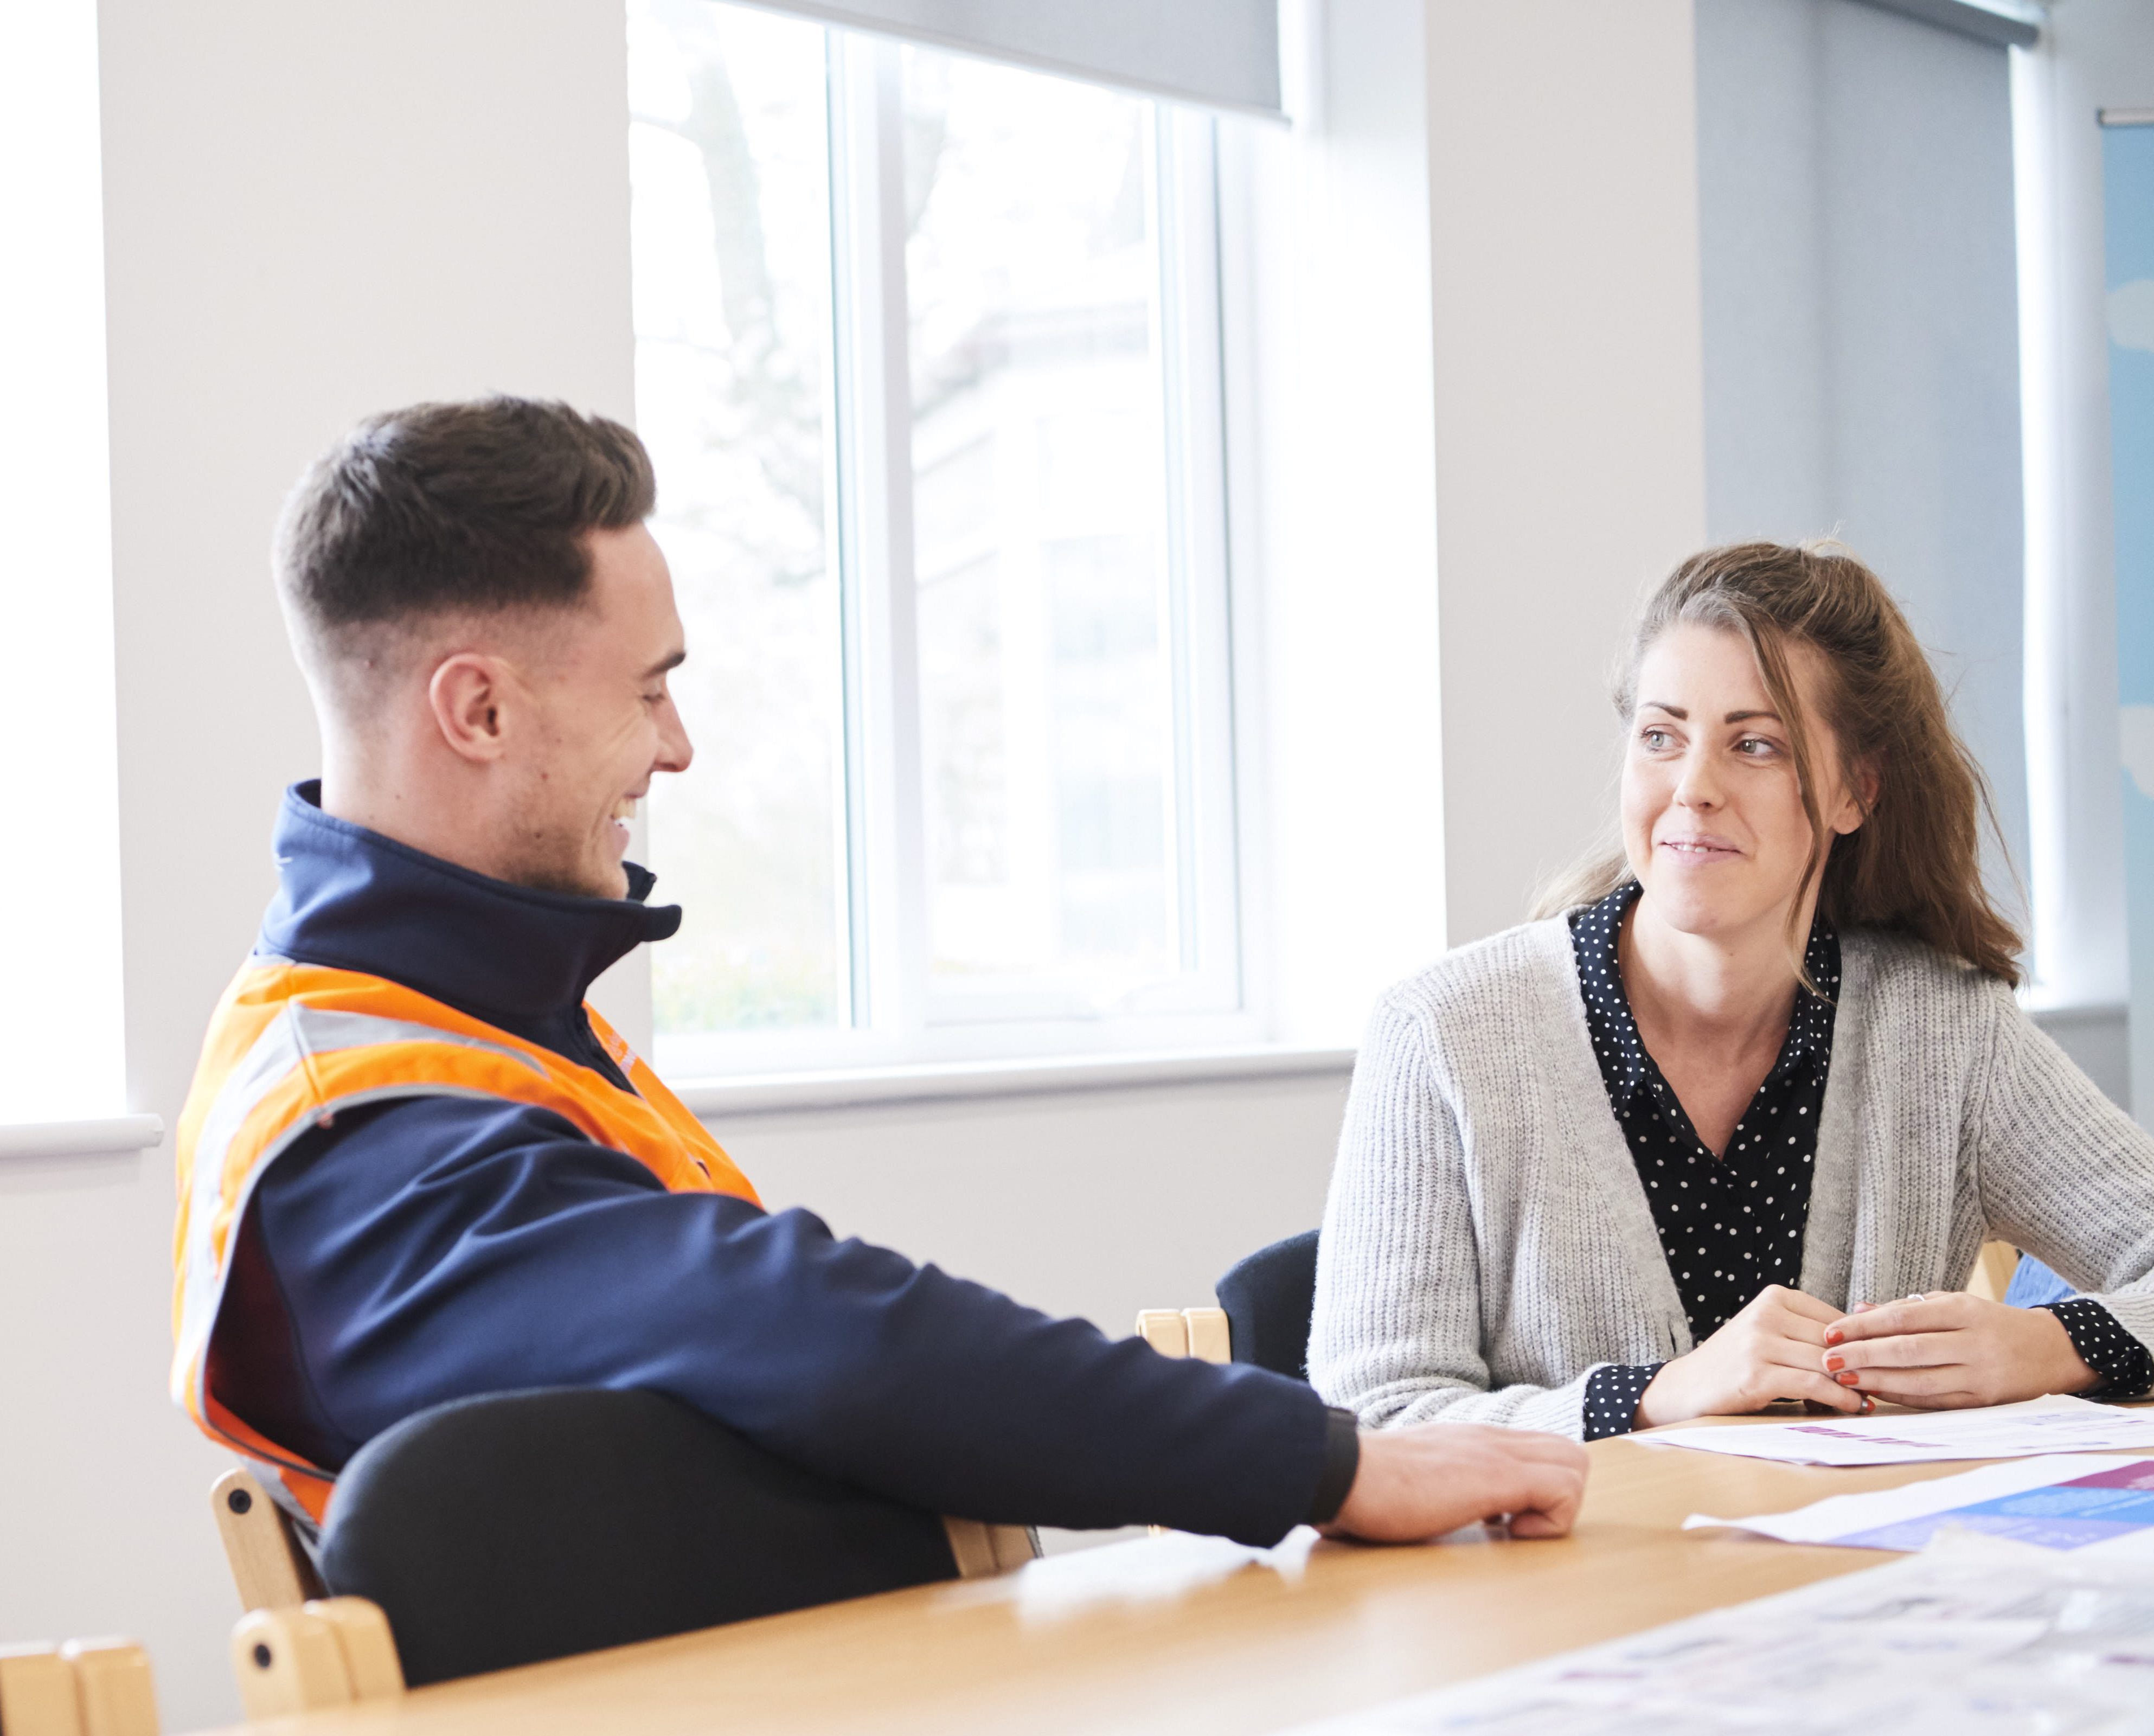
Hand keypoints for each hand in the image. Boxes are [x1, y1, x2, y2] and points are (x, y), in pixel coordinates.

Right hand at [1325, 1423, 1587, 1542]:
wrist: (1345, 1472)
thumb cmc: (1367, 1486)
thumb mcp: (1417, 1477)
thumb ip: (1441, 1482)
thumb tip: (1440, 1504)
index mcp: (1474, 1441)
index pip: (1543, 1447)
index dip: (1541, 1488)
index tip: (1507, 1519)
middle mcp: (1493, 1439)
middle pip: (1571, 1454)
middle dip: (1560, 1498)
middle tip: (1518, 1525)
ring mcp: (1497, 1453)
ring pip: (1576, 1466)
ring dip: (1558, 1508)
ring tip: (1513, 1529)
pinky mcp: (1498, 1476)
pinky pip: (1564, 1490)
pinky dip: (1551, 1522)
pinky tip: (1507, 1533)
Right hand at [1635, 1285, 1864, 1427]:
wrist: (1687, 1387)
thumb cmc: (1736, 1363)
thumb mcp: (1770, 1334)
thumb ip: (1808, 1333)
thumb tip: (1870, 1342)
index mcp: (1774, 1298)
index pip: (1837, 1318)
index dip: (1865, 1343)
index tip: (1885, 1362)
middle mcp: (1766, 1315)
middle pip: (1836, 1341)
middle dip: (1864, 1365)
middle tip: (1887, 1385)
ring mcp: (1759, 1343)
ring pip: (1827, 1363)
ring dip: (1856, 1384)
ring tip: (1872, 1398)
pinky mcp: (1756, 1375)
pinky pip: (1813, 1384)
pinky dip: (1839, 1397)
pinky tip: (1852, 1406)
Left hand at [1821, 1292, 2097, 1408]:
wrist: (2051, 1350)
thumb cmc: (1990, 1322)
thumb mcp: (1955, 1304)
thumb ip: (1908, 1308)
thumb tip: (1859, 1308)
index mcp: (1963, 1310)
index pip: (1904, 1318)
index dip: (1864, 1326)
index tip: (1832, 1331)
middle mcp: (1973, 1342)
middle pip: (1908, 1350)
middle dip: (1864, 1355)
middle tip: (1828, 1358)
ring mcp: (1981, 1374)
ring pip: (1920, 1381)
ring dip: (1878, 1381)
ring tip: (1844, 1378)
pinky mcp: (1984, 1401)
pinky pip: (1935, 1401)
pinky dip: (1903, 1397)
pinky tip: (1877, 1393)